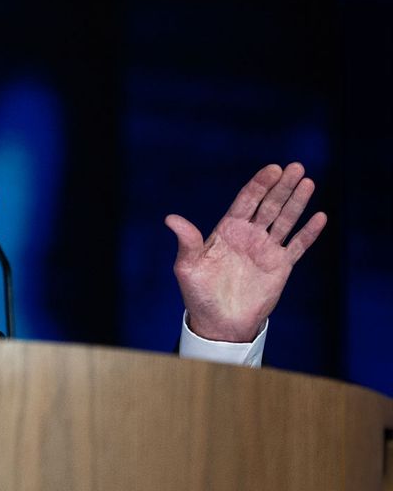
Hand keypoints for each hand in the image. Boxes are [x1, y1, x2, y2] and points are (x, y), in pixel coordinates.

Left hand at [164, 162, 326, 341]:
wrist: (219, 323)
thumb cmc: (198, 294)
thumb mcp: (188, 266)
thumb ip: (187, 241)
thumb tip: (171, 219)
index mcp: (227, 230)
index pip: (246, 201)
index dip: (259, 184)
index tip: (273, 169)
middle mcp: (248, 235)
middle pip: (268, 205)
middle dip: (282, 186)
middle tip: (296, 167)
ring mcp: (265, 250)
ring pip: (285, 220)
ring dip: (297, 202)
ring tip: (308, 182)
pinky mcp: (280, 266)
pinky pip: (298, 246)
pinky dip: (308, 232)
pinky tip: (320, 217)